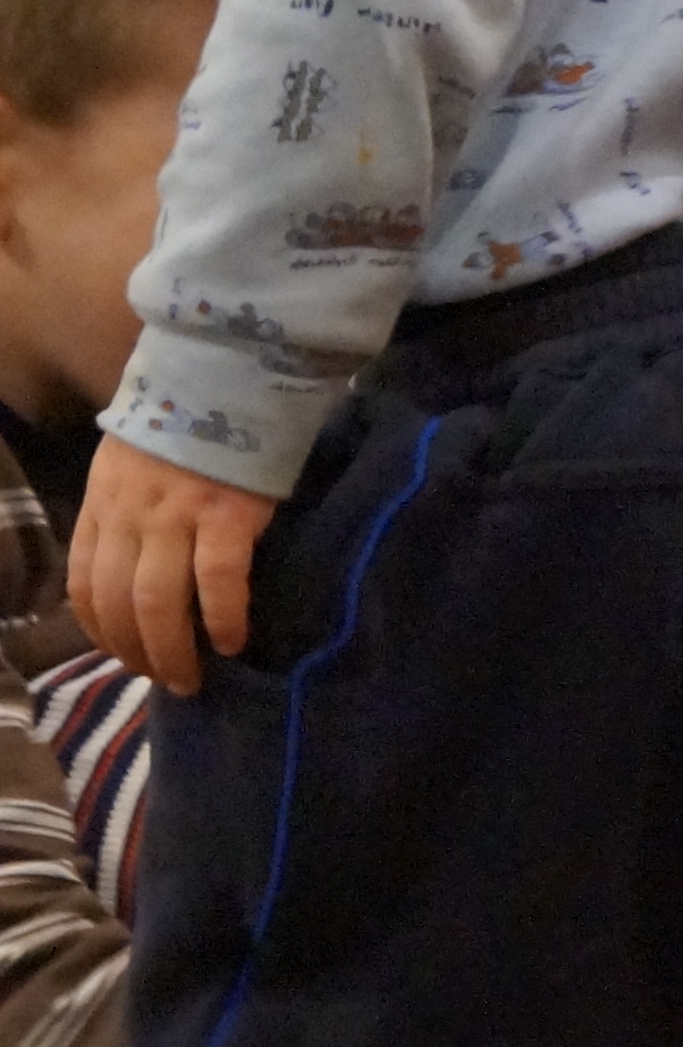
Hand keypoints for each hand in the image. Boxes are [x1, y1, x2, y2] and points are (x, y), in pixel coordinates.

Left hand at [63, 441, 270, 696]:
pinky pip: (218, 582)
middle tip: (167, 680)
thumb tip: (139, 560)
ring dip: (172, 651)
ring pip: (158, 602)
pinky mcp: (228, 513)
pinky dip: (223, 619)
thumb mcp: (133, 460)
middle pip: (118, 603)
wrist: (233, 366)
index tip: (128, 656)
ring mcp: (177, 514)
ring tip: (193, 678)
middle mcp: (129, 513)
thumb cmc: (191, 416)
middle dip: (138, 653)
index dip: (102, 631)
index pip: (85, 583)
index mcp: (103, 502)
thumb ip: (128, 506)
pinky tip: (233, 642)